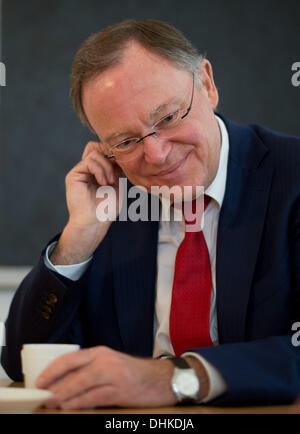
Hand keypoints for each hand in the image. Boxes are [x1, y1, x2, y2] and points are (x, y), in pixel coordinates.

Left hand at [36, 346, 177, 408]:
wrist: (162, 379)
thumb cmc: (134, 373)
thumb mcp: (111, 364)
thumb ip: (91, 369)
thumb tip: (65, 383)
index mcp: (101, 352)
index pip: (70, 358)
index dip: (52, 370)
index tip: (40, 381)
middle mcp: (105, 360)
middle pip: (72, 371)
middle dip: (53, 385)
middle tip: (41, 396)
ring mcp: (113, 374)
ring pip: (80, 384)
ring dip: (62, 395)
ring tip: (50, 403)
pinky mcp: (120, 390)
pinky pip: (93, 397)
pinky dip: (78, 403)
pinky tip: (69, 407)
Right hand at [50, 141, 122, 263]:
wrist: (96, 222)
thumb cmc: (107, 208)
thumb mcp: (118, 184)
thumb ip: (117, 168)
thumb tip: (119, 153)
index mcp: (98, 170)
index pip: (103, 150)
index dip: (114, 152)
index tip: (124, 164)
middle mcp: (88, 169)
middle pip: (96, 146)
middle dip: (110, 154)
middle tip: (117, 169)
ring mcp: (80, 171)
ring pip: (94, 152)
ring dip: (107, 166)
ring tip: (110, 182)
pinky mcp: (74, 175)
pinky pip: (88, 161)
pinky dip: (99, 170)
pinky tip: (104, 182)